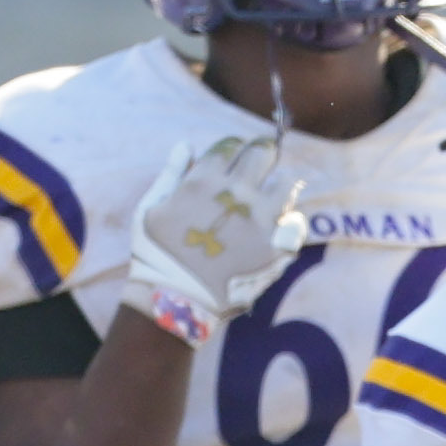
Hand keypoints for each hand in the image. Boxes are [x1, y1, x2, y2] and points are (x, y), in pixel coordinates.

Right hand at [118, 135, 302, 327]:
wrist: (173, 300)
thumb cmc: (154, 254)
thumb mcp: (149, 208)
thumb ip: (170, 173)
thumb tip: (185, 145)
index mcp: (203, 180)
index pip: (231, 145)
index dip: (234, 149)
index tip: (235, 157)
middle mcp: (235, 193)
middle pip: (262, 154)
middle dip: (262, 155)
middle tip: (260, 165)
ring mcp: (259, 219)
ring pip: (287, 184)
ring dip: (281, 186)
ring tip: (273, 198)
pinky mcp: (275, 247)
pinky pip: (296, 223)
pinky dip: (290, 223)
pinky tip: (279, 228)